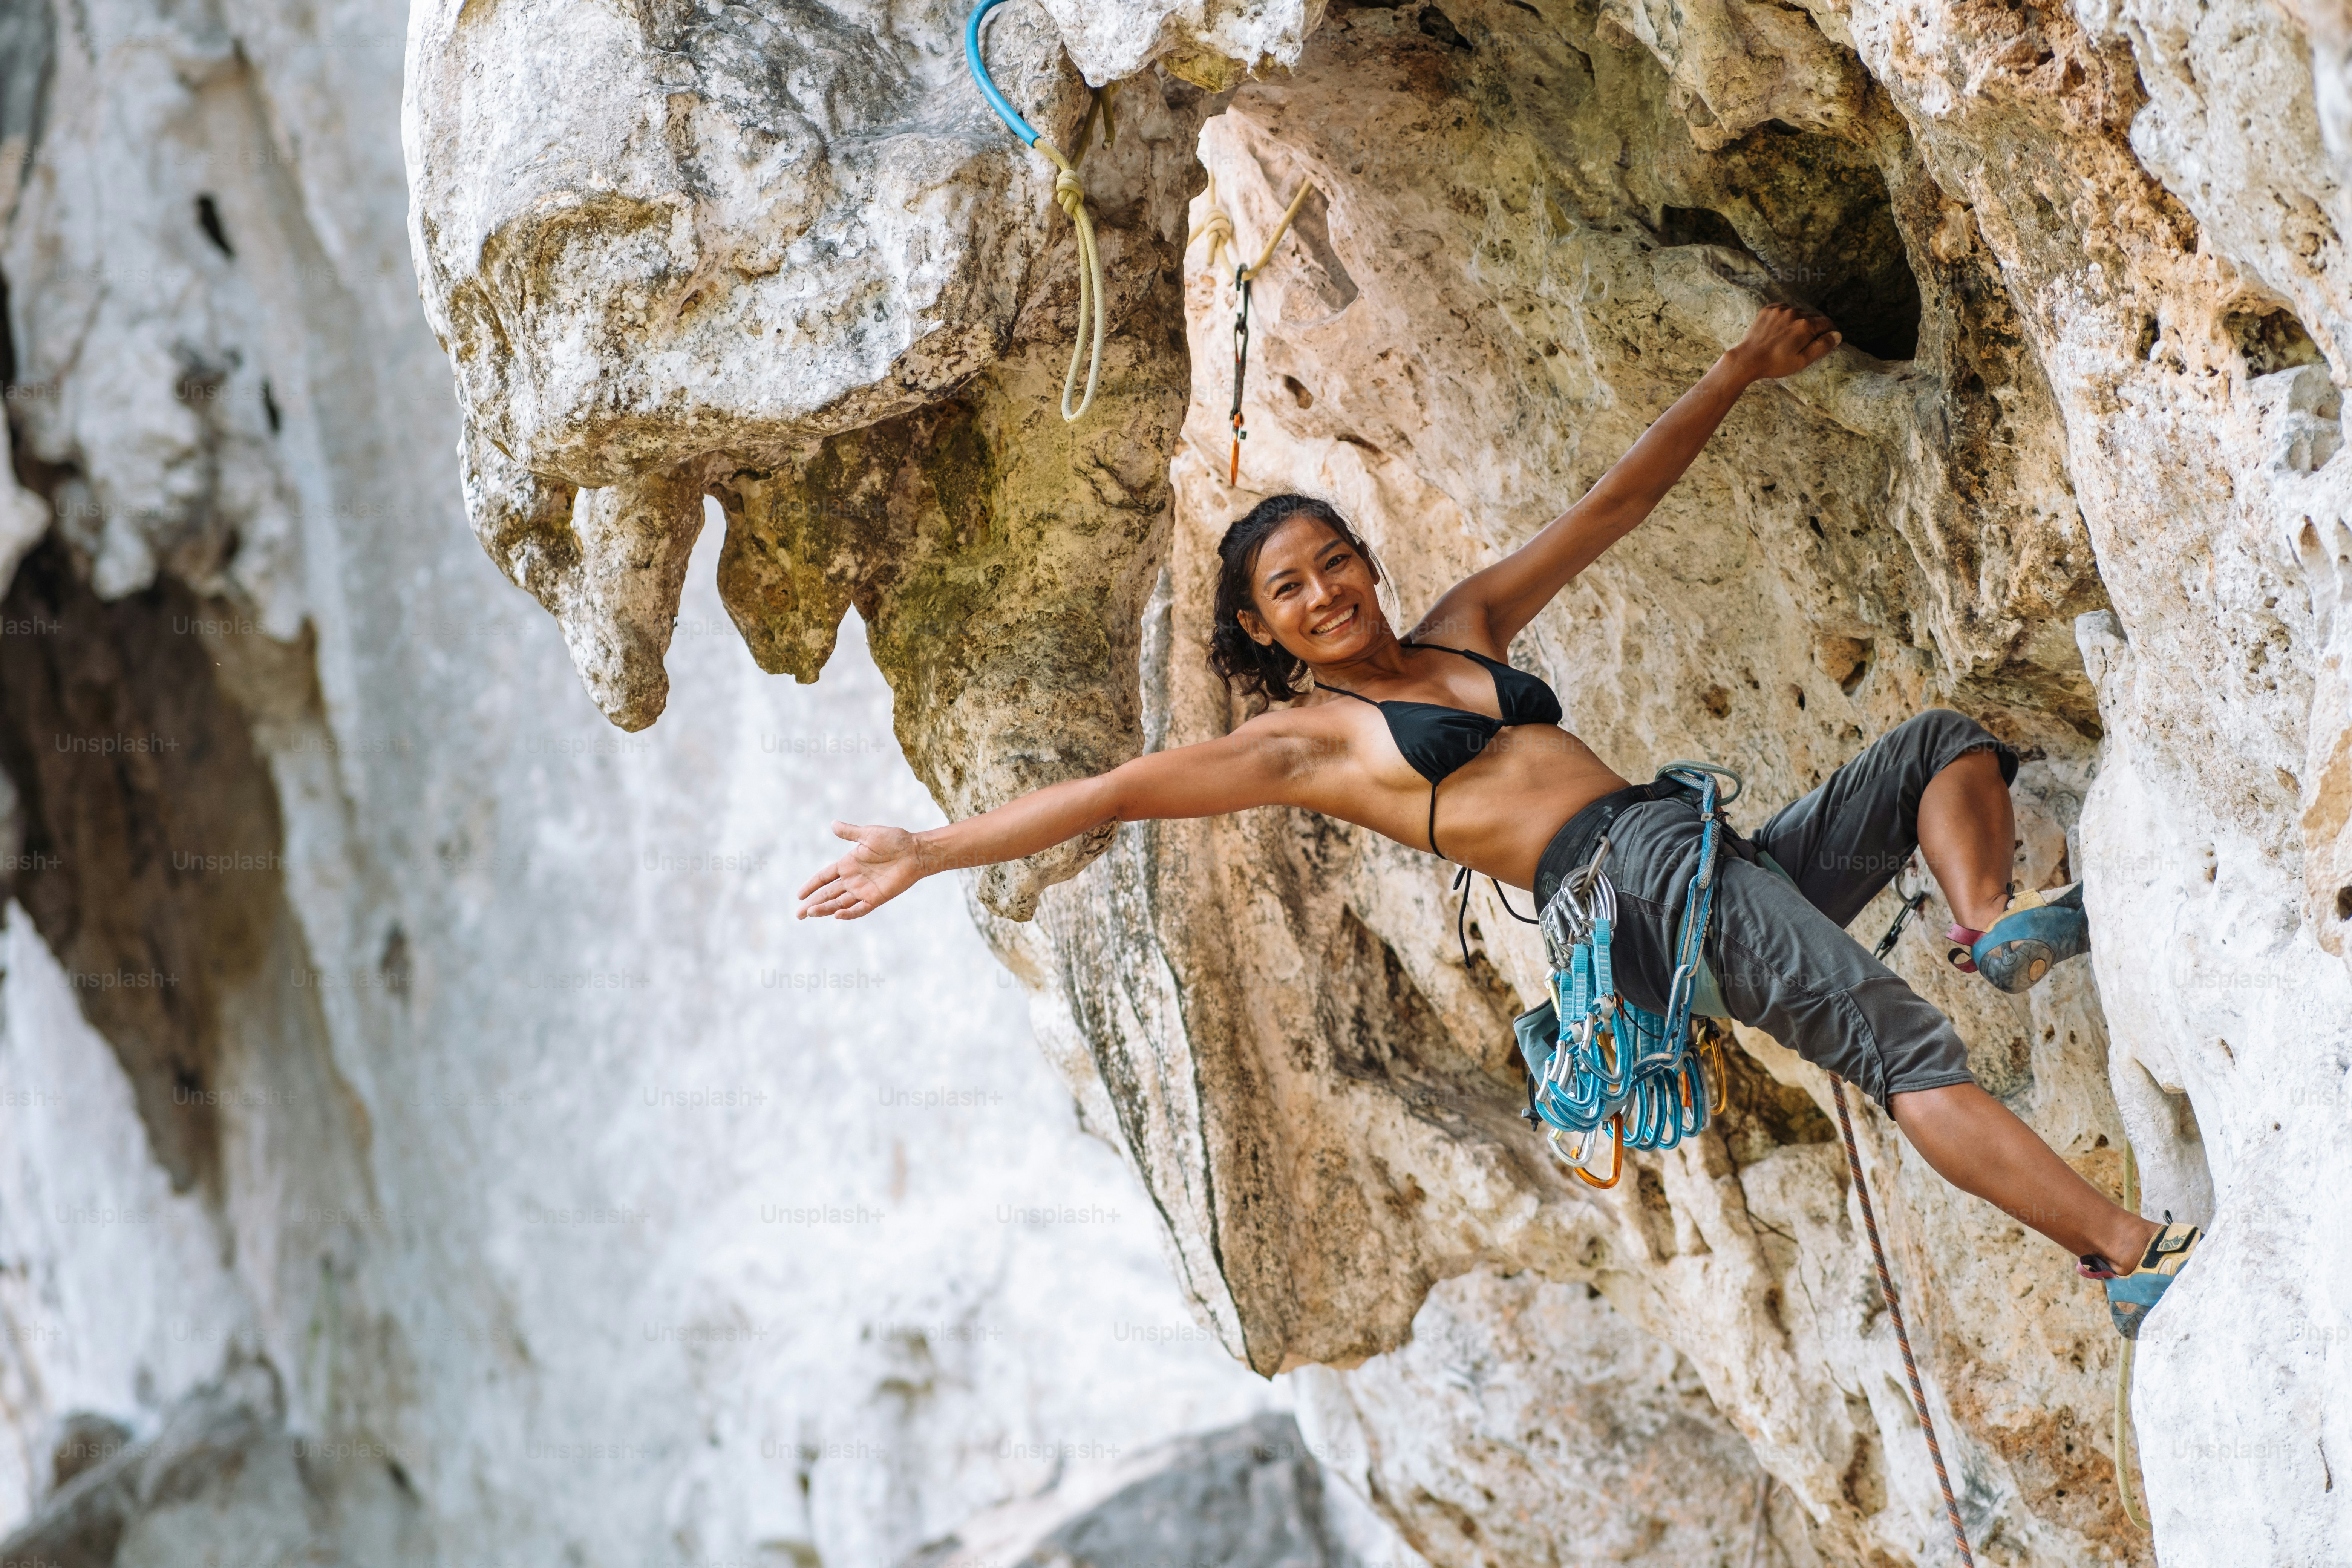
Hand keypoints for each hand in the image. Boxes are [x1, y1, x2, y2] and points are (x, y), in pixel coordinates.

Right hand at [796, 821, 927, 919]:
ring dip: (825, 909)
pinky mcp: (876, 897)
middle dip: (812, 904)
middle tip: (798, 914)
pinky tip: (837, 915)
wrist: (916, 851)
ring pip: (839, 903)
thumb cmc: (894, 840)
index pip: (824, 877)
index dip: (811, 886)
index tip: (799, 895)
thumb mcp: (869, 834)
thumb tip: (833, 824)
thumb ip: (850, 832)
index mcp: (848, 864)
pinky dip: (849, 913)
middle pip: (828, 894)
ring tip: (810, 914)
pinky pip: (860, 908)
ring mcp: (864, 890)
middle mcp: (853, 879)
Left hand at [1724, 303, 1840, 381]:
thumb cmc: (1776, 363)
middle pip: (1812, 318)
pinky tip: (1781, 329)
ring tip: (1790, 338)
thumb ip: (1822, 346)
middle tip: (1804, 343)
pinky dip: (1785, 317)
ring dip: (1798, 322)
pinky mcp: (1768, 310)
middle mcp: (1794, 313)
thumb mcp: (1803, 360)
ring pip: (1798, 313)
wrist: (1748, 359)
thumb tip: (1838, 335)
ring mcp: (1780, 310)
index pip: (1826, 323)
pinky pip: (1783, 309)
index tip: (1825, 339)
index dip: (1828, 332)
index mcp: (1805, 325)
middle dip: (1813, 328)